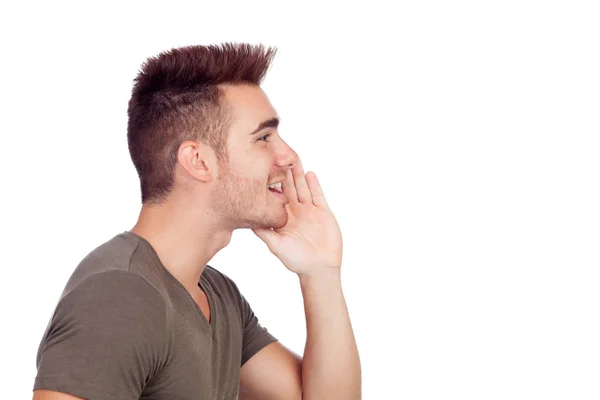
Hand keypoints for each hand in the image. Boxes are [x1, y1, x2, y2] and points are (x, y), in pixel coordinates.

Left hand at [252, 160, 341, 276]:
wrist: (319, 268)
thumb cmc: (296, 260)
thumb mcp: (275, 245)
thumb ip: (264, 232)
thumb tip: (247, 220)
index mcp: (283, 217)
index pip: (276, 196)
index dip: (270, 183)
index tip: (262, 168)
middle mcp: (295, 211)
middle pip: (289, 187)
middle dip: (284, 172)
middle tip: (278, 155)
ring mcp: (310, 210)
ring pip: (303, 188)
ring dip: (298, 174)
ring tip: (294, 159)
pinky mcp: (323, 212)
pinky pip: (318, 195)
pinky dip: (314, 184)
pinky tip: (309, 173)